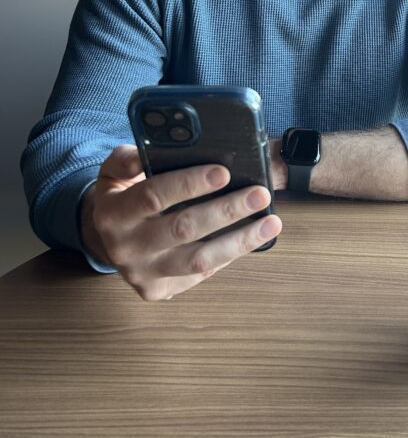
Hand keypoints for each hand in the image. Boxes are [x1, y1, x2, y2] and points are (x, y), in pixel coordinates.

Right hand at [79, 144, 281, 300]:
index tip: (223, 172)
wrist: (106, 240)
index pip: (153, 196)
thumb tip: (154, 147)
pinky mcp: (158, 290)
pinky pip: (201, 274)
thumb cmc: (122, 197)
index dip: (189, 184)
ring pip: (198, 260)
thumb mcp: (114, 172)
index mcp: (112, 213)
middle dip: (226, 210)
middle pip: (183, 229)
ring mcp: (141, 273)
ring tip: (271, 223)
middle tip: (259, 194)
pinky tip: (252, 238)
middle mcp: (124, 248)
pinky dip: (230, 254)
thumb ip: (129, 157)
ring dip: (240, 240)